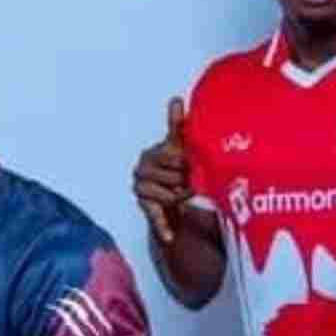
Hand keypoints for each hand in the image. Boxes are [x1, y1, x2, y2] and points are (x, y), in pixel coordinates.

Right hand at [133, 97, 190, 243]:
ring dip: (181, 197)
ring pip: (167, 194)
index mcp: (152, 153)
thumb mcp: (181, 146)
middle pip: (170, 176)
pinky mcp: (146, 208)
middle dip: (185, 180)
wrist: (173, 198)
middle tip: (194, 181)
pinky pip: (156, 217)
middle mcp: (142, 170)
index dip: (184, 162)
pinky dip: (164, 227)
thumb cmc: (178, 168)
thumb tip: (175, 98)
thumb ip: (178, 125)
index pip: (171, 156)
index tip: (189, 164)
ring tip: (187, 195)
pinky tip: (171, 237)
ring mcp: (142, 190)